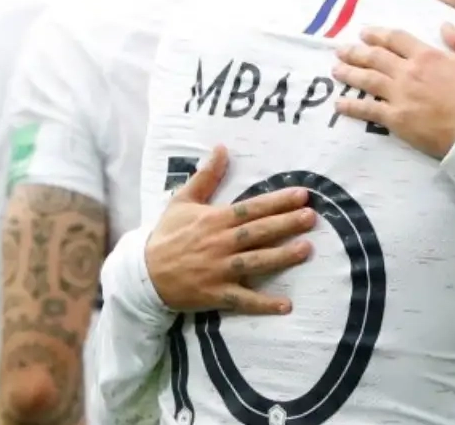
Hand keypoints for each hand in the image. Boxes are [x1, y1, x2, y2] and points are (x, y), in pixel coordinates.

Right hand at [146, 145, 315, 313]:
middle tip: (311, 217)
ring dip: (281, 257)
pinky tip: (286, 305)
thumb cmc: (166, 235)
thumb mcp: (182, 201)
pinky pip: (243, 300)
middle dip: (286, 224)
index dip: (277, 201)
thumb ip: (205, 176)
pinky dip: (264, 304)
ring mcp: (219, 270)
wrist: (143, 273)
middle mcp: (220, 243)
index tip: (302, 194)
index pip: (251, 208)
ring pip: (255, 262)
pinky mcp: (216, 294)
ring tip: (306, 249)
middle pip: (258, 232)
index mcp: (214, 220)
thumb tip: (222, 148)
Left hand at [331, 24, 454, 158]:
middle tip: (342, 49)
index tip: (365, 33)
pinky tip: (339, 104)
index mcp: (428, 55)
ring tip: (336, 69)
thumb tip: (445, 25)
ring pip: (367, 80)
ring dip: (350, 73)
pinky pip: (368, 110)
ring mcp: (400, 96)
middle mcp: (409, 72)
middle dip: (357, 51)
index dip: (379, 34)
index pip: (397, 39)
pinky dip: (352, 106)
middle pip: (376, 57)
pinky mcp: (396, 120)